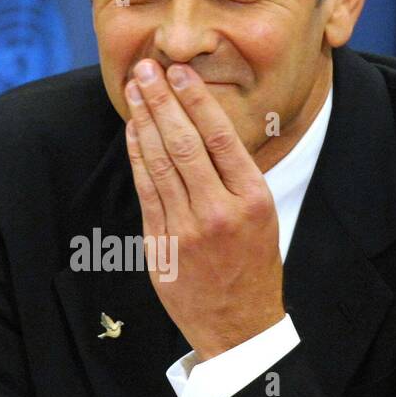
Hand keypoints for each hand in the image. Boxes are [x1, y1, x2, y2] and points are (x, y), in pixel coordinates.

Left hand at [123, 59, 283, 360]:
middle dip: (162, 101)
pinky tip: (133, 131)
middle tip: (146, 69)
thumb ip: (235, 176)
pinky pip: (146, 192)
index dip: (196, 100)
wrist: (240, 327)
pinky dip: (137, 157)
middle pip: (184, 144)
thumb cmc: (253, 266)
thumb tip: (203, 124)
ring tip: (134, 90)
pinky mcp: (161, 247)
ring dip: (144, 121)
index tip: (179, 72)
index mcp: (253, 200)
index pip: (219, 137)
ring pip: (160, 163)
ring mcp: (187, 231)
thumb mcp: (263, 217)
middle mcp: (220, 212)